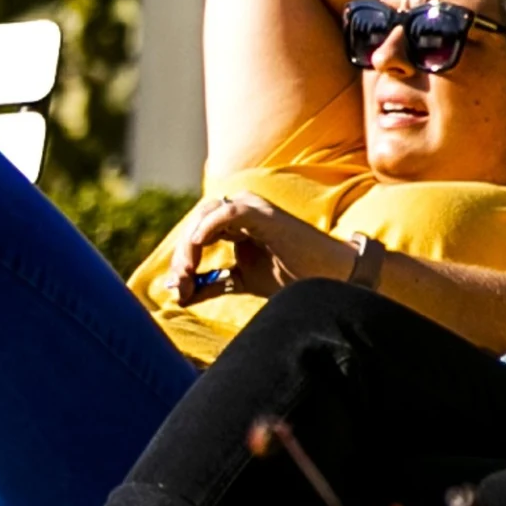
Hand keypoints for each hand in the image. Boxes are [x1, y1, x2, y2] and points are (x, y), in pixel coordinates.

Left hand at [163, 192, 346, 305]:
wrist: (329, 278)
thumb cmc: (293, 276)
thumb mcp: (244, 281)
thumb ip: (214, 284)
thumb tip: (181, 297)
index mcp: (235, 224)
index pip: (197, 235)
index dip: (183, 261)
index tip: (176, 291)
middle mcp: (241, 210)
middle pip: (197, 225)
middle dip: (182, 256)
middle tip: (177, 285)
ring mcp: (253, 208)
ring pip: (206, 217)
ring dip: (191, 246)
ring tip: (186, 274)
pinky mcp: (263, 213)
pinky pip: (229, 212)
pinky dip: (210, 225)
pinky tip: (198, 243)